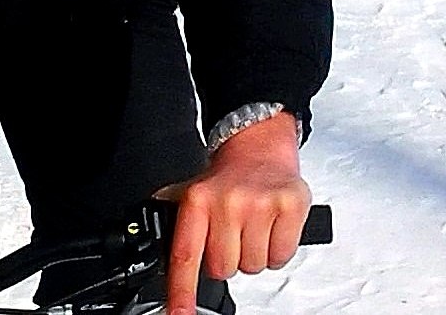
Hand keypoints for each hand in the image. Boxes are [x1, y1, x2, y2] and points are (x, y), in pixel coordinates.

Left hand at [156, 111, 310, 314]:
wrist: (259, 146)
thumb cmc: (227, 177)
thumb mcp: (194, 190)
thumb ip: (176, 218)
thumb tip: (155, 243)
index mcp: (198, 199)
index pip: (186, 253)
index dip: (182, 290)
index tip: (180, 314)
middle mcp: (227, 202)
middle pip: (224, 269)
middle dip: (228, 258)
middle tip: (232, 232)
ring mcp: (260, 204)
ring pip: (254, 267)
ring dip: (254, 254)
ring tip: (251, 226)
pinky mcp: (290, 206)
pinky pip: (281, 258)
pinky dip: (277, 250)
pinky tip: (270, 226)